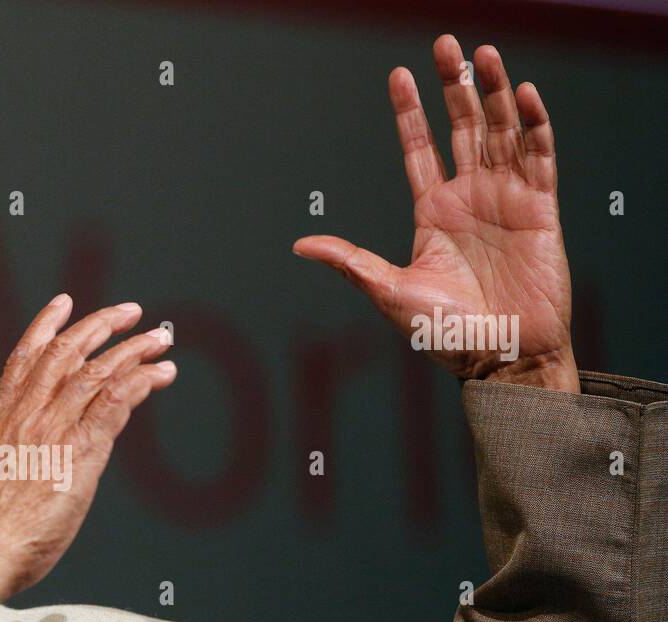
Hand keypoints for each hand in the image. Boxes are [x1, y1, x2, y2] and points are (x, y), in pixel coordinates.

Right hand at [0, 296, 175, 621]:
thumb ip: (18, 451)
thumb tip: (36, 450)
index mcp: (3, 417)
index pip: (26, 356)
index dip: (48, 324)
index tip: (65, 304)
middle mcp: (28, 413)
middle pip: (66, 351)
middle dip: (101, 326)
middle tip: (130, 313)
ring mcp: (54, 427)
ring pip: (97, 370)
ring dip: (133, 350)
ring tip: (159, 341)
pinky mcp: (80, 448)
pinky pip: (114, 401)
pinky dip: (139, 382)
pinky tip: (158, 375)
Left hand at [294, 34, 578, 392]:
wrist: (500, 358)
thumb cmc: (444, 335)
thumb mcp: (389, 292)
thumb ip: (350, 262)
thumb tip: (298, 244)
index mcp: (432, 213)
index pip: (418, 149)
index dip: (410, 112)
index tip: (398, 75)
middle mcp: (469, 198)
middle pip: (461, 127)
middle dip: (454, 86)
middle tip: (445, 44)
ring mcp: (506, 199)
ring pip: (500, 132)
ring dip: (493, 93)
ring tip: (484, 54)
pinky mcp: (541, 209)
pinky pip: (540, 157)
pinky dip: (533, 125)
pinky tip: (520, 94)